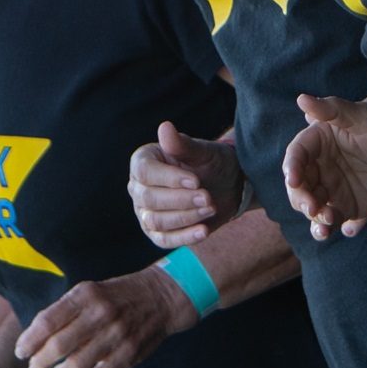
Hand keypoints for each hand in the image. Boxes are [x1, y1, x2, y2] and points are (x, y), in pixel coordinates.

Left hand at [13, 269, 194, 367]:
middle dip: (40, 362)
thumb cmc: (117, 295)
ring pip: (77, 365)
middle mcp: (100, 313)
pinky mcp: (130, 352)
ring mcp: (116, 334)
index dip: (30, 340)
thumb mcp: (90, 290)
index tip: (21, 352)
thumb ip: (65, 310)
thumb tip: (35, 336)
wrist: (162, 296)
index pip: (48, 320)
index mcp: (86, 294)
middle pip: (59, 346)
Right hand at [128, 123, 244, 246]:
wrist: (227, 186)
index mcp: (143, 161)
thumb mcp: (203, 151)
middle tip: (208, 197)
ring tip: (210, 208)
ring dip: (186, 217)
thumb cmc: (212, 163)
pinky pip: (165, 240)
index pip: (145, 172)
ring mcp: (145, 212)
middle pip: (150, 199)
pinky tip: (203, 231)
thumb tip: (165, 127)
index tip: (196, 181)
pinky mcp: (157, 233)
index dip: (169, 178)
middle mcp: (138, 187)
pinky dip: (184, 237)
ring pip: (156, 220)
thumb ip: (183, 144)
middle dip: (181, 200)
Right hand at [282, 93, 366, 239]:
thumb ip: (331, 109)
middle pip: (297, 184)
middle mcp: (317, 167)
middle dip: (300, 196)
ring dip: (311, 214)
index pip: (296, 155)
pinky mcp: (341, 208)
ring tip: (325, 219)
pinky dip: (322, 228)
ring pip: (309, 205)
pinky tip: (325, 231)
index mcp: (316, 143)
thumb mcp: (360, 116)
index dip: (291, 166)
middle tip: (312, 206)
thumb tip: (301, 99)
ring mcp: (328, 189)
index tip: (293, 178)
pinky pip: (326, 221)